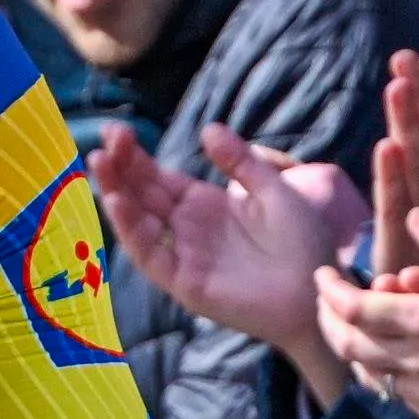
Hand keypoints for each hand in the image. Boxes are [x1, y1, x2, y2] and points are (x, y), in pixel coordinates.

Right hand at [89, 123, 366, 389]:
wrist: (319, 291)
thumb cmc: (303, 243)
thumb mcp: (274, 189)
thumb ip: (240, 161)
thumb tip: (207, 127)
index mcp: (205, 204)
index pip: (158, 177)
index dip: (136, 156)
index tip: (120, 131)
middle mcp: (187, 229)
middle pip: (142, 195)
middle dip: (120, 168)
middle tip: (105, 139)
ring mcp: (183, 256)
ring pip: (138, 222)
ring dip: (116, 193)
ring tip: (100, 162)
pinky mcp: (184, 282)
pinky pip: (151, 255)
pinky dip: (132, 229)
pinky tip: (119, 202)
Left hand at [312, 212, 418, 418]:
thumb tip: (413, 216)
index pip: (353, 307)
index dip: (330, 290)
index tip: (323, 274)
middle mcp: (410, 358)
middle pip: (346, 342)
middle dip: (327, 318)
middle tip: (326, 300)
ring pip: (364, 369)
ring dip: (348, 346)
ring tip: (348, 327)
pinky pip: (390, 391)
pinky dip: (375, 370)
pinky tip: (383, 358)